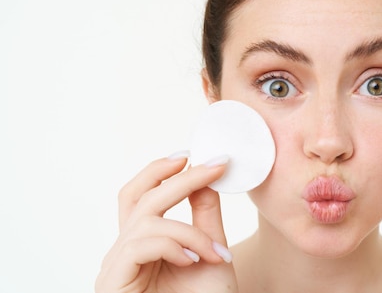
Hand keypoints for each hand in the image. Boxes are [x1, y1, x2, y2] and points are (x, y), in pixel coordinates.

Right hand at [95, 154, 237, 292]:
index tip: (193, 155)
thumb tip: (205, 177)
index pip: (141, 197)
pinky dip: (172, 246)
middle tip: (214, 167)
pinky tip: (194, 260)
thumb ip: (204, 216)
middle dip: (179, 179)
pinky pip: (140, 245)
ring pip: (145, 221)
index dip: (161, 172)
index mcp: (143, 244)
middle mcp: (124, 253)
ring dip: (188, 231)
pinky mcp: (113, 282)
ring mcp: (115, 267)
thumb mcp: (211, 251)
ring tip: (215, 252)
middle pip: (140, 199)